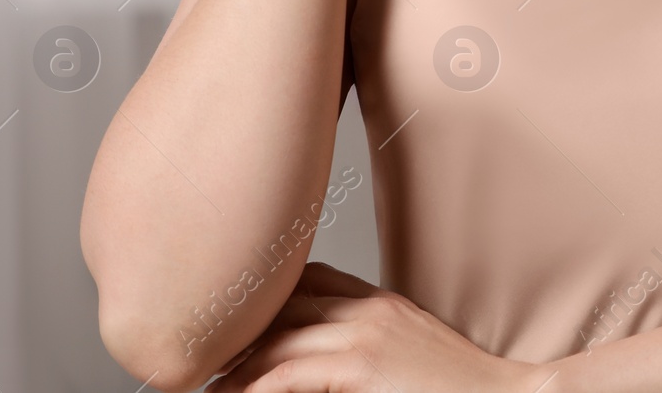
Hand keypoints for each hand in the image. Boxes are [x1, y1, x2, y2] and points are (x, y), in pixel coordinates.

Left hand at [204, 262, 549, 392]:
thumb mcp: (411, 357)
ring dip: (232, 367)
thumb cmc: (461, 390)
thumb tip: (324, 369)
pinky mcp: (363, 367)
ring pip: (275, 339)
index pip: (308, 280)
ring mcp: (365, 335)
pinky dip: (253, 386)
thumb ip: (370, 351)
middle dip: (237, 333)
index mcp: (381, 304)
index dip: (265, 301)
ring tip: (202, 387)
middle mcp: (369, 310)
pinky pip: (287, 373)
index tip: (235, 327)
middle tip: (199, 360)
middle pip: (282, 305)